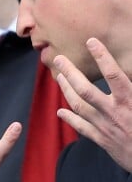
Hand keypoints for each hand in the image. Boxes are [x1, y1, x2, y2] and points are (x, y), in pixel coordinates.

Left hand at [54, 38, 131, 171]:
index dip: (102, 57)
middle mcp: (115, 112)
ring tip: (58, 77)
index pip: (114, 74)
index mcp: (130, 100)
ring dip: (66, 91)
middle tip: (58, 58)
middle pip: (86, 89)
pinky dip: (70, 119)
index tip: (91, 41)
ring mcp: (106, 126)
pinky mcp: (103, 140)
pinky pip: (82, 128)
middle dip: (70, 73)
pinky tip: (60, 111)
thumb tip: (129, 74)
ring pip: (79, 106)